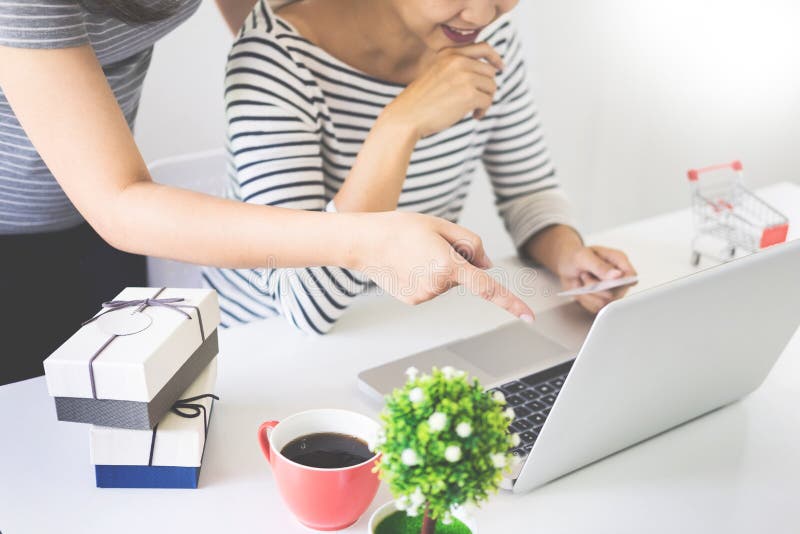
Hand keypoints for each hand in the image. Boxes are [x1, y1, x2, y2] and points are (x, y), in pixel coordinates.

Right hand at [356, 211, 534, 321]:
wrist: (363, 243)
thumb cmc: (400, 228)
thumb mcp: (440, 225)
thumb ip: (471, 243)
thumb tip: (487, 265)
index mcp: (448, 265)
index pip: (488, 288)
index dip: (511, 302)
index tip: (528, 316)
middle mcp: (437, 286)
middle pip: (463, 275)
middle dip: (455, 261)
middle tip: (428, 245)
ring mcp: (424, 296)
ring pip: (447, 282)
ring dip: (439, 268)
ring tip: (414, 254)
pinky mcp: (414, 301)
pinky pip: (432, 288)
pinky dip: (425, 277)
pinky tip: (407, 266)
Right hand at [384, 43, 503, 138]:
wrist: (407, 116)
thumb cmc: (421, 100)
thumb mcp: (437, 73)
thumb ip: (458, 67)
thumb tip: (490, 73)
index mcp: (450, 53)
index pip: (483, 47)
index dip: (495, 58)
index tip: (501, 67)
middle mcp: (458, 61)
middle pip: (490, 71)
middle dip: (488, 87)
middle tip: (480, 102)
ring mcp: (464, 76)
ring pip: (491, 86)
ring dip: (486, 100)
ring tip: (475, 111)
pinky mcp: (469, 94)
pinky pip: (488, 101)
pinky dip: (483, 111)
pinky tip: (474, 116)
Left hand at [557, 245, 636, 313]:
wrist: (566, 266)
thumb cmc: (576, 256)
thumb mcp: (584, 257)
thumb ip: (599, 266)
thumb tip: (617, 275)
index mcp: (619, 261)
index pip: (632, 276)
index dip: (623, 283)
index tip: (607, 281)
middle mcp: (619, 277)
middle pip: (617, 294)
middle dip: (596, 287)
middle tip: (584, 274)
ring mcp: (613, 290)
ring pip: (605, 303)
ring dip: (588, 294)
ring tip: (583, 280)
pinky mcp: (604, 300)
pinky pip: (596, 308)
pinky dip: (585, 300)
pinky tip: (582, 290)